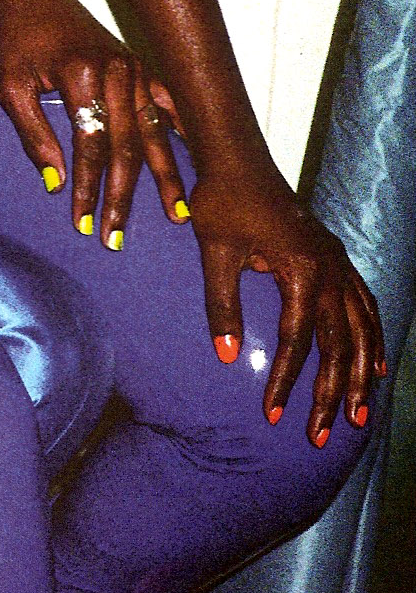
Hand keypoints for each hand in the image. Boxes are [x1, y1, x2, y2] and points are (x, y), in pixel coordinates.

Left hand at [0, 0, 189, 245]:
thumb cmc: (17, 39)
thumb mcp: (10, 86)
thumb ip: (33, 135)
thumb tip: (55, 183)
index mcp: (82, 76)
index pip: (90, 146)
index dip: (88, 187)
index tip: (83, 221)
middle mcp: (118, 72)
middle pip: (127, 147)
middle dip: (122, 196)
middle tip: (115, 236)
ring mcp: (136, 68)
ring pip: (154, 132)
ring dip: (164, 177)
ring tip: (177, 215)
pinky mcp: (141, 65)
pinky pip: (169, 103)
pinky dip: (183, 131)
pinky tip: (198, 159)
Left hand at [189, 156, 383, 441]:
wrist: (238, 158)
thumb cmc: (223, 201)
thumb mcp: (216, 253)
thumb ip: (223, 305)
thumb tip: (227, 356)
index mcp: (303, 271)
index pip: (297, 340)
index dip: (285, 381)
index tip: (273, 415)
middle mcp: (331, 269)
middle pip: (339, 344)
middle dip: (332, 393)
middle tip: (320, 435)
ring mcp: (338, 262)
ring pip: (361, 329)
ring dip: (361, 373)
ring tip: (361, 414)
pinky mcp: (335, 256)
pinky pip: (365, 304)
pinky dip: (372, 336)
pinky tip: (377, 363)